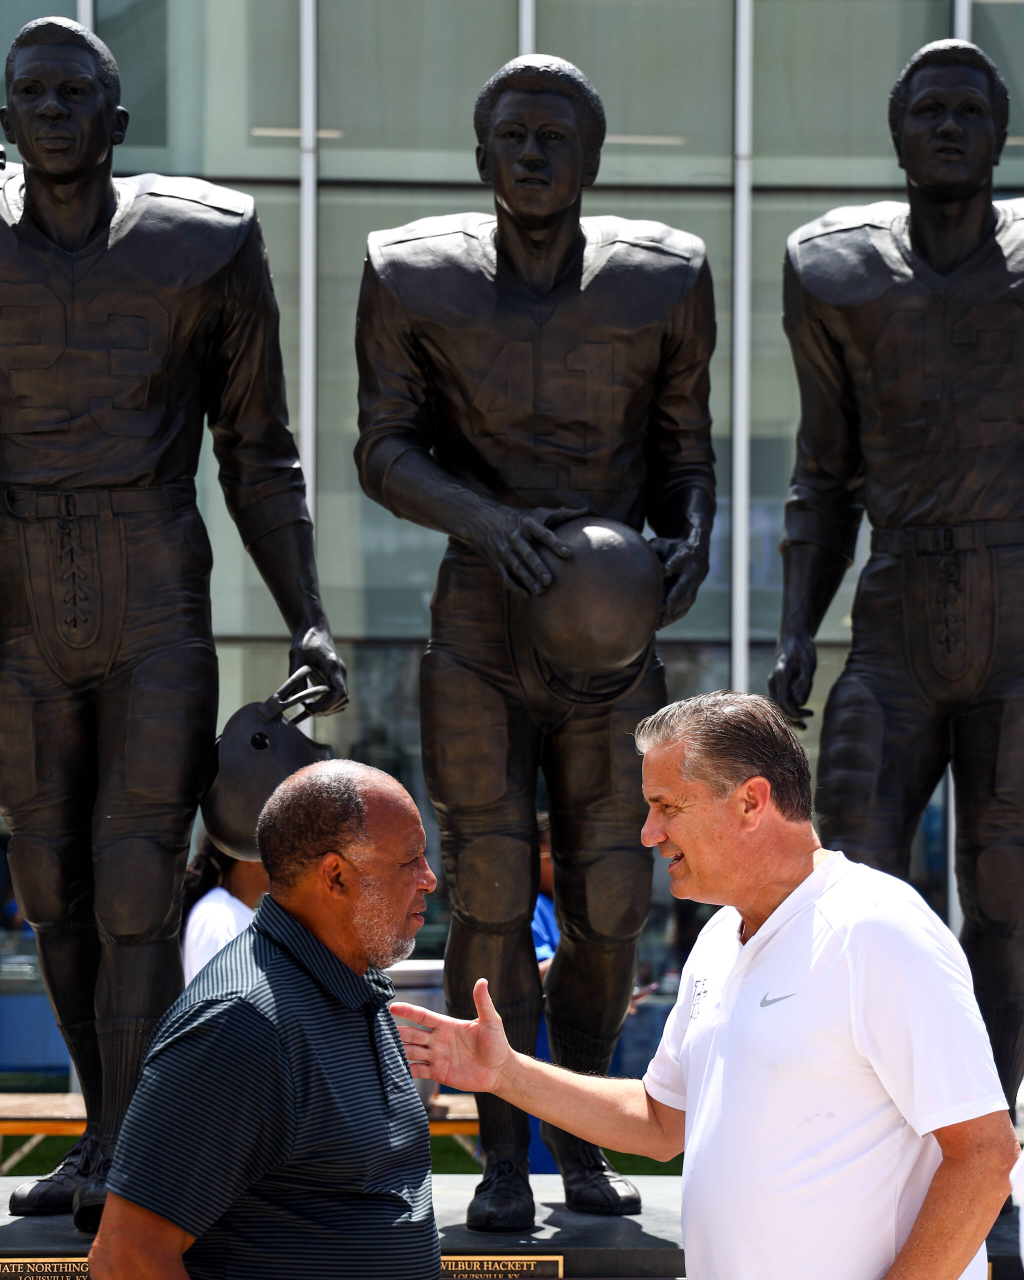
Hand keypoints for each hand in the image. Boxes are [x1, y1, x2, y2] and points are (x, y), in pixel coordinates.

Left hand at [289, 622, 348, 715]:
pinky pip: (340, 696)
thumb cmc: (304, 641)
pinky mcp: (338, 677)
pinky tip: (316, 702)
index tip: (310, 707)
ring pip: (343, 701)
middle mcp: (341, 671)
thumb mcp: (296, 656)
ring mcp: (341, 674)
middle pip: (343, 700)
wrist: (314, 629)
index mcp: (333, 665)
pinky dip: (330, 704)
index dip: (326, 705)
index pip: (339, 693)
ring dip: (329, 708)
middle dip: (326, 709)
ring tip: (311, 708)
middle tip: (308, 709)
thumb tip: (296, 698)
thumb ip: (296, 676)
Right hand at [393, 977, 512, 1094]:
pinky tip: (394, 1070)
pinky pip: (418, 1071)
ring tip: (383, 1050)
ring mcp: (437, 1056)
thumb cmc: (497, 1043)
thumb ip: (483, 1002)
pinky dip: (406, 1070)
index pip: (423, 1016)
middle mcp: (438, 1039)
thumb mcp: (490, 1021)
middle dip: (398, 1033)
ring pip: (412, 1052)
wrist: (500, 1071)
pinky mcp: (438, 1073)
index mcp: (447, 1025)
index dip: (408, 1011)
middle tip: (382, 1031)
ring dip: (399, 1051)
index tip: (393, 1007)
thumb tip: (482, 980)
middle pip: (413, 1034)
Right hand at [468, 505, 587, 597]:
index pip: (543, 534)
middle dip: (537, 567)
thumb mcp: (536, 513)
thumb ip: (561, 514)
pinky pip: (505, 576)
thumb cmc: (517, 517)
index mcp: (526, 524)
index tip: (568, 553)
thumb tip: (585, 510)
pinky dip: (515, 586)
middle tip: (550, 581)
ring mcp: (503, 550)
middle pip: (527, 553)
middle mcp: (514, 537)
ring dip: (527, 580)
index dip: (555, 543)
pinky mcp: (496, 562)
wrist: (480, 519)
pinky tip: (527, 595)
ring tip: (540, 591)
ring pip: (516, 567)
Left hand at [650, 528, 710, 627]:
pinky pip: (686, 608)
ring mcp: (695, 584)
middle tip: (663, 607)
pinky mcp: (693, 594)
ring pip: (687, 599)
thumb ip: (653, 550)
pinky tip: (661, 624)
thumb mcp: (663, 544)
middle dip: (674, 595)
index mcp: (683, 556)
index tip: (666, 571)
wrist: (697, 552)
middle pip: (684, 584)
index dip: (672, 565)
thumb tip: (638, 559)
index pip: (677, 560)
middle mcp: (691, 571)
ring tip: (659, 621)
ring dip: (674, 611)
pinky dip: (674, 617)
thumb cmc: (672, 548)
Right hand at [768, 632, 816, 728]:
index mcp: (780, 676)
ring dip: (790, 715)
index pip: (784, 702)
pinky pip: (780, 699)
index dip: (796, 713)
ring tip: (803, 726)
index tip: (811, 714)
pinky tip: (798, 714)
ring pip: (779, 703)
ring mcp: (773, 682)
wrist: (793, 637)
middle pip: (779, 706)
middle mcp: (773, 680)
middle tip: (806, 727)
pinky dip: (788, 708)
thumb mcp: (808, 664)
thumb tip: (800, 703)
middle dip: (792, 718)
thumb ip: (804, 683)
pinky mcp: (777, 683)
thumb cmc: (803, 649)